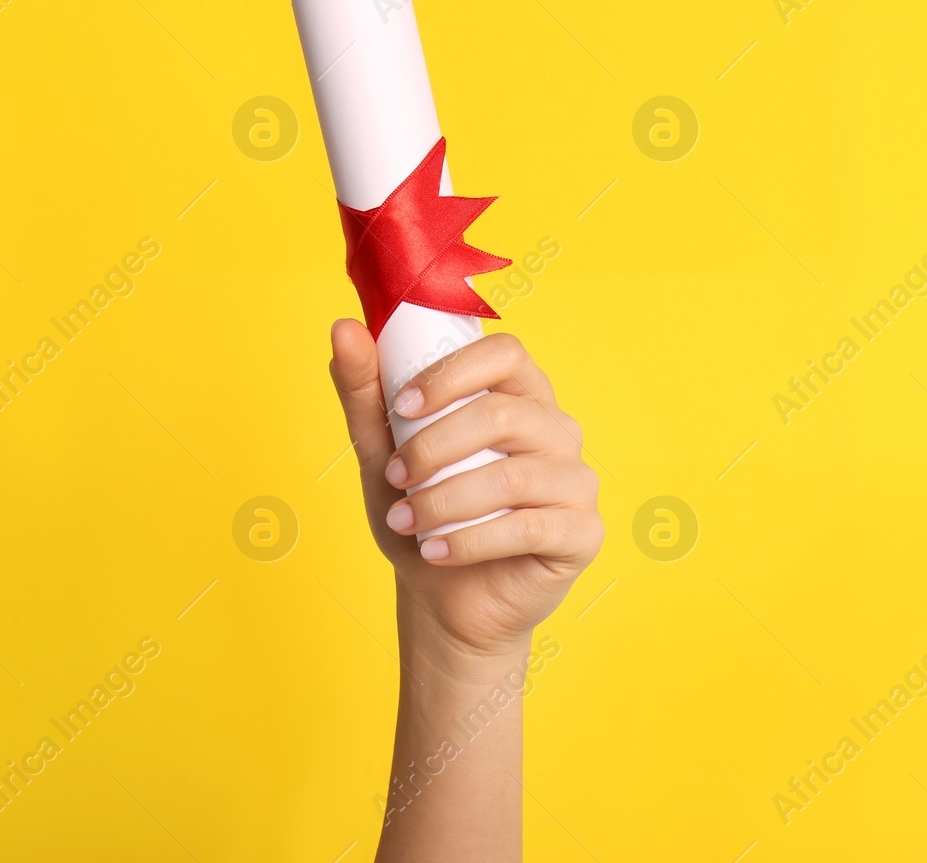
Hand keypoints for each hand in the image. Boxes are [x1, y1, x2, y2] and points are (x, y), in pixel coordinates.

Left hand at [329, 320, 602, 659]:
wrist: (443, 597)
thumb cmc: (422, 515)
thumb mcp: (383, 453)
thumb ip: (366, 393)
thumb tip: (343, 329)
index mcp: (519, 395)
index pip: (505, 353)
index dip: (453, 374)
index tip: (402, 406)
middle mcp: (557, 430)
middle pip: (503, 414)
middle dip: (435, 446)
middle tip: (395, 477)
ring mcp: (577, 481)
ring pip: (513, 475)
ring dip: (445, 500)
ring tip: (405, 522)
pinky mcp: (582, 532)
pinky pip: (529, 527)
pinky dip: (471, 541)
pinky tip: (436, 552)